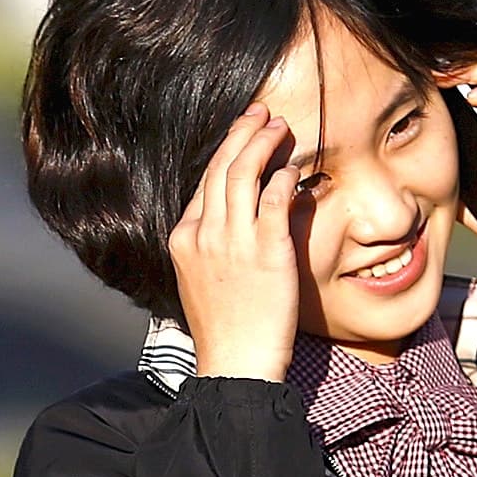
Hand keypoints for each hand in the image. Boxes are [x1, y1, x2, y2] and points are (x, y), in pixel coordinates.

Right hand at [170, 103, 301, 381]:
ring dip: (263, 144)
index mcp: (183, 239)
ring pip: (243, 175)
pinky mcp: (266, 251)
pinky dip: (284, 177)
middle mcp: (203, 234)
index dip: (224, 152)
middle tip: (261, 114)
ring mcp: (233, 242)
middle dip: (242, 134)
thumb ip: (213, 244)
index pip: (203, 183)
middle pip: (220, 169)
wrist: (235, 362)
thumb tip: (238, 217)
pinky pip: (275, 200)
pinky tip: (293, 166)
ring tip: (279, 127)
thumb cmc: (224, 328)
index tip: (242, 134)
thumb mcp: (201, 279)